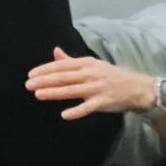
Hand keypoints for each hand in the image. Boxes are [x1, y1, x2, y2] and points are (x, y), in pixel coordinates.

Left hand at [26, 47, 155, 119]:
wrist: (137, 88)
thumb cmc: (111, 76)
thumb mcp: (92, 64)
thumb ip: (71, 60)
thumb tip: (55, 51)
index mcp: (86, 64)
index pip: (62, 66)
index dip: (45, 69)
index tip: (31, 75)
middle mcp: (90, 74)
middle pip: (64, 77)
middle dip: (45, 81)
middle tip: (28, 85)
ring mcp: (97, 88)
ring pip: (72, 90)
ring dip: (54, 93)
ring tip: (39, 95)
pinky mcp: (103, 102)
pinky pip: (88, 107)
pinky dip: (77, 111)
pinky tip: (65, 115)